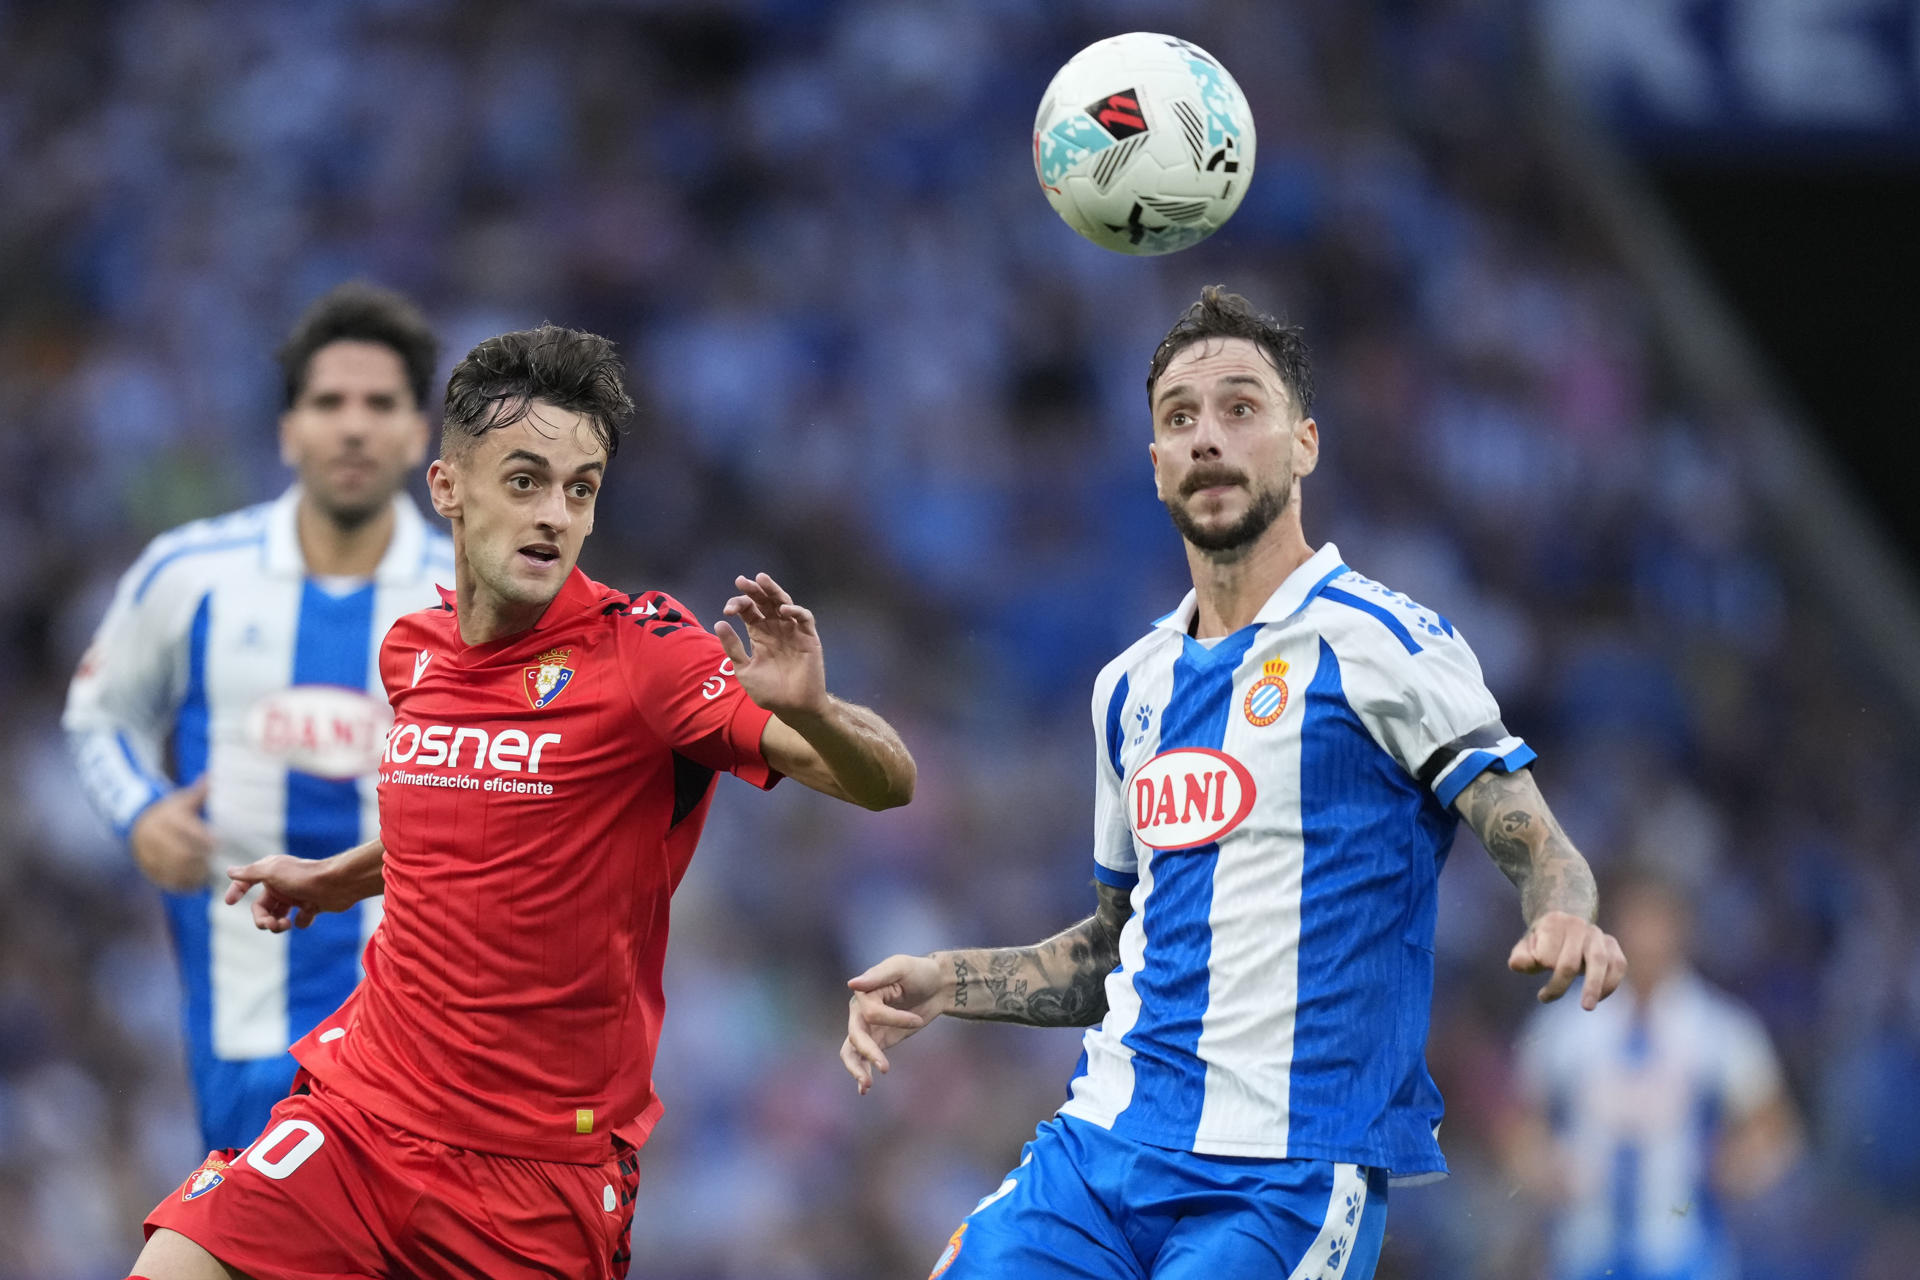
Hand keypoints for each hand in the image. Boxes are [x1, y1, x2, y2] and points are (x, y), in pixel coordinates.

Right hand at [129, 776, 212, 891]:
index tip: (219, 843)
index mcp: (166, 818)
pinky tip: (197, 883)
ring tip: (210, 873)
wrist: (137, 823)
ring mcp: (148, 854)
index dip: (204, 839)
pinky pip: (164, 880)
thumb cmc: (169, 811)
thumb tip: (212, 776)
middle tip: (218, 862)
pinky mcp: (147, 868)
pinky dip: (182, 884)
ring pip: (172, 869)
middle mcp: (154, 836)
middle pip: (180, 853)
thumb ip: (199, 792)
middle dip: (200, 859)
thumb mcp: (182, 799)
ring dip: (193, 873)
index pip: (187, 830)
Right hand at [225, 853, 354, 931]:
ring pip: (278, 916)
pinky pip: (300, 920)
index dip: (236, 890)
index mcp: (271, 873)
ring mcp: (297, 895)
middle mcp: (282, 884)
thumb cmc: (304, 876)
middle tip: (270, 925)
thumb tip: (229, 871)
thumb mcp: (272, 872)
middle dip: (262, 919)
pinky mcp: (311, 906)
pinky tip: (309, 913)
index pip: (247, 881)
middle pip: (262, 908)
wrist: (338, 884)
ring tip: (286, 924)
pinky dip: (302, 921)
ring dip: (278, 924)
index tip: (229, 902)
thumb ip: (250, 873)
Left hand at [713, 574, 826, 719]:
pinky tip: (783, 610)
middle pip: (764, 602)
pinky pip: (805, 618)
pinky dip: (796, 611)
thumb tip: (719, 623)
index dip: (738, 604)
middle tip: (741, 581)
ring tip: (761, 580)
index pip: (748, 611)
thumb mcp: (744, 670)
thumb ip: (733, 647)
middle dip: (753, 591)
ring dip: (773, 591)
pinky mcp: (809, 638)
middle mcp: (775, 629)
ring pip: (784, 603)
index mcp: (758, 634)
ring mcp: (793, 631)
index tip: (727, 610)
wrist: (792, 708)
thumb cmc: (769, 692)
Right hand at [840, 953, 942, 1093]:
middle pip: (856, 1035)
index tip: (917, 1021)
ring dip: (857, 1068)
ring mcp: (868, 1027)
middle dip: (867, 1053)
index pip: (871, 1013)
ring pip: (852, 1051)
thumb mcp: (901, 967)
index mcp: (864, 992)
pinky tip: (863, 1090)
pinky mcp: (878, 1040)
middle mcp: (860, 1011)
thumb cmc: (919, 971)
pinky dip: (862, 1072)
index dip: (894, 1019)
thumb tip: (852, 984)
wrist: (937, 985)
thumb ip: (878, 975)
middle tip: (885, 1068)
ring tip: (867, 1085)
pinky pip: (863, 1058)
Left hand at [1508, 911, 1626, 1008]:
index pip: (1547, 954)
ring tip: (1587, 1007)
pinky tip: (1599, 998)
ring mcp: (1597, 934)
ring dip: (1594, 986)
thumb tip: (1517, 965)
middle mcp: (1578, 925)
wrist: (1563, 924)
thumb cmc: (1542, 942)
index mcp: (1554, 922)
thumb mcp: (1525, 947)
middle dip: (1559, 984)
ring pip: (1600, 961)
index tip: (1534, 968)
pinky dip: (1611, 983)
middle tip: (1545, 999)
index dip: (1540, 966)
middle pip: (1571, 961)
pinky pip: (1618, 964)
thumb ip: (1520, 957)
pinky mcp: (1612, 945)